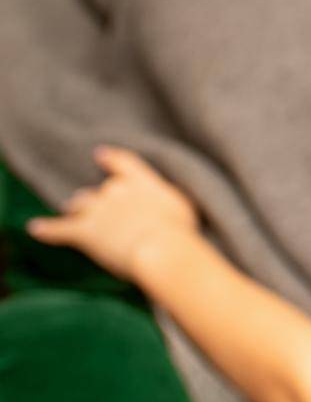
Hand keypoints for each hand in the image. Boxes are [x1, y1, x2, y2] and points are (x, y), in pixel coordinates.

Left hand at [26, 146, 198, 280]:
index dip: (111, 159)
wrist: (160, 247)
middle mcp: (117, 191)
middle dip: (98, 196)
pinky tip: (36, 228)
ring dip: (76, 207)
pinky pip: (59, 229)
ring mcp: (97, 210)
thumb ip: (167, 198)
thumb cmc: (180, 230)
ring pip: (80, 204)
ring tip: (70, 208)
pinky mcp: (84, 231)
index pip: (124, 164)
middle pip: (102, 189)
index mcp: (142, 182)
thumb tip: (162, 200)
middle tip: (95, 203)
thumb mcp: (183, 207)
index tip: (100, 153)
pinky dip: (47, 229)